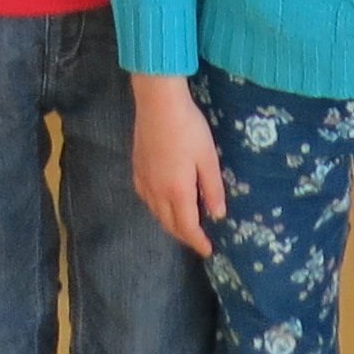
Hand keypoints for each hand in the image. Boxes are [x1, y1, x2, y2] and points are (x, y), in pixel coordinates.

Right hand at [131, 73, 227, 256]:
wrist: (158, 103)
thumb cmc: (189, 128)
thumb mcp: (208, 158)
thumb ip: (212, 189)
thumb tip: (217, 215)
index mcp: (178, 192)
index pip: (187, 227)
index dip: (198, 241)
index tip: (208, 250)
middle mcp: (157, 192)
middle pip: (169, 224)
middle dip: (184, 235)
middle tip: (198, 239)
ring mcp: (144, 181)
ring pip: (156, 213)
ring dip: (170, 223)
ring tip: (184, 223)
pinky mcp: (136, 169)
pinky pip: (146, 199)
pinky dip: (157, 208)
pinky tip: (163, 201)